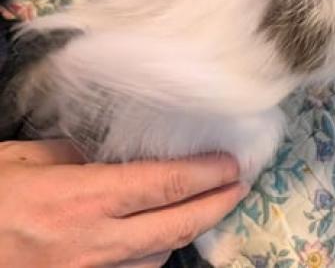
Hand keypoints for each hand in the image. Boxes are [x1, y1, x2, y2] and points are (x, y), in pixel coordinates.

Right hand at [0, 139, 247, 266]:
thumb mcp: (21, 162)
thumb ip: (75, 154)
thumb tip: (120, 150)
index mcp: (82, 201)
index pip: (166, 185)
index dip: (208, 173)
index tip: (232, 161)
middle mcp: (95, 244)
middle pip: (178, 225)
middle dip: (218, 203)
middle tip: (240, 184)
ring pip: (160, 257)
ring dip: (187, 230)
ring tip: (207, 205)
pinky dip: (153, 256)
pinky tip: (158, 238)